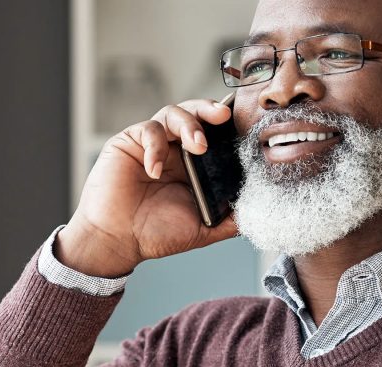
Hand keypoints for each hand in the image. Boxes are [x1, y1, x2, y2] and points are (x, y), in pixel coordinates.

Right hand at [55, 99, 238, 277]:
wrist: (119, 242)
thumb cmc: (157, 234)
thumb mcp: (204, 227)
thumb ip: (231, 219)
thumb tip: (262, 212)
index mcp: (196, 164)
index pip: (216, 133)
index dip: (229, 126)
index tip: (246, 123)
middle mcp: (175, 149)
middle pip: (196, 113)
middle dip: (210, 110)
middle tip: (224, 116)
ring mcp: (153, 143)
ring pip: (173, 113)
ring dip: (189, 124)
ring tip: (198, 145)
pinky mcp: (129, 142)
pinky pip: (146, 130)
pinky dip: (155, 146)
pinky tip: (155, 170)